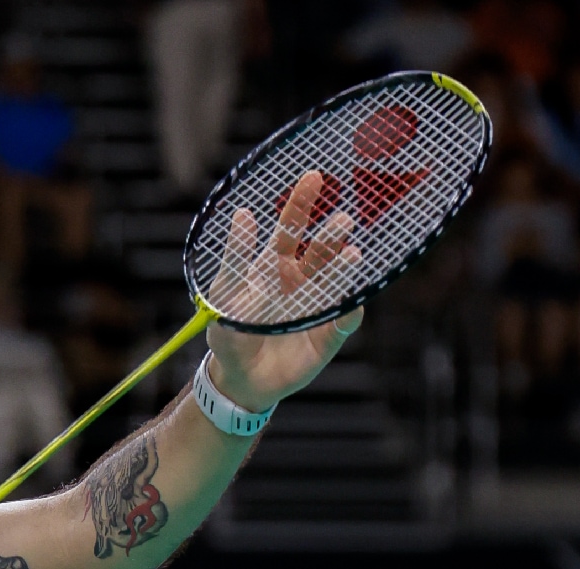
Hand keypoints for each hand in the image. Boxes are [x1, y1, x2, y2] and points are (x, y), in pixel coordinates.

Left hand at [204, 170, 364, 412]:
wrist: (242, 380)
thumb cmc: (230, 335)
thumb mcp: (226, 300)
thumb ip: (236, 262)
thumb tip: (243, 214)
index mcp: (275, 266)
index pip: (289, 229)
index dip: (300, 204)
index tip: (313, 177)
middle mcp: (301, 280)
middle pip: (318, 249)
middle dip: (331, 235)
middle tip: (342, 220)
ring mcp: (317, 307)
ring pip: (333, 282)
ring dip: (342, 268)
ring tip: (353, 253)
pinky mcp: (328, 336)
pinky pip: (343, 324)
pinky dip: (349, 315)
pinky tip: (353, 307)